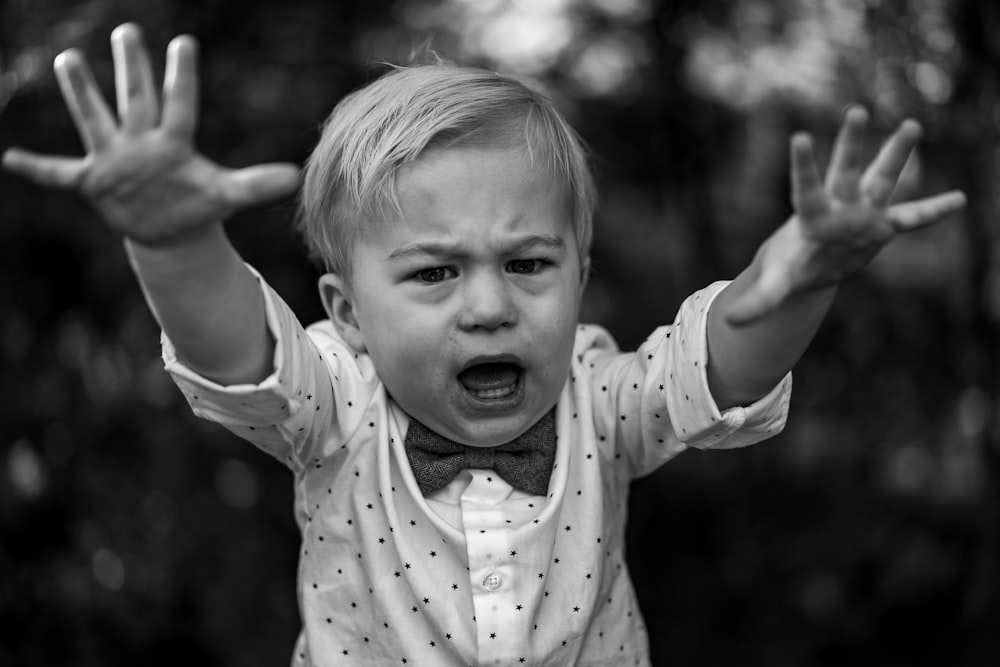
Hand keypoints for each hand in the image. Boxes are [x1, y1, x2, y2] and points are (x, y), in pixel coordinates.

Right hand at [1, 23, 299, 246]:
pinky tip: (9, 158)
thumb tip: (295, 177)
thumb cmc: (197, 205)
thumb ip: (255, 185)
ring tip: (66, 59)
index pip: (180, 104)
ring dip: (81, 93)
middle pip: (136, 99)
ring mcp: (115, 159)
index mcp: (174, 143)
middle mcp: (141, 143)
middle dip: (132, 67)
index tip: (184, 43)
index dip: (182, 77)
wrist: (169, 230)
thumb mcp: (226, 196)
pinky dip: (37, 168)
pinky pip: (60, 173)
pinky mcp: (94, 182)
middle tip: (128, 31)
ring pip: (96, 120)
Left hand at [725, 106, 966, 324]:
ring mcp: (864, 213)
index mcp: (812, 216)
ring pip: (882, 178)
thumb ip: (759, 300)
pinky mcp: (882, 226)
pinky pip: (912, 217)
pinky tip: (959, 200)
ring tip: (911, 125)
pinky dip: (933, 211)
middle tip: (855, 112)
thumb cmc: (791, 264)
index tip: (800, 136)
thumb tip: (731, 321)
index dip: (804, 165)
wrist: (811, 265)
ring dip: (896, 155)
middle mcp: (840, 206)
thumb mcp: (776, 283)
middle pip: (846, 171)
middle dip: (851, 144)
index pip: (806, 188)